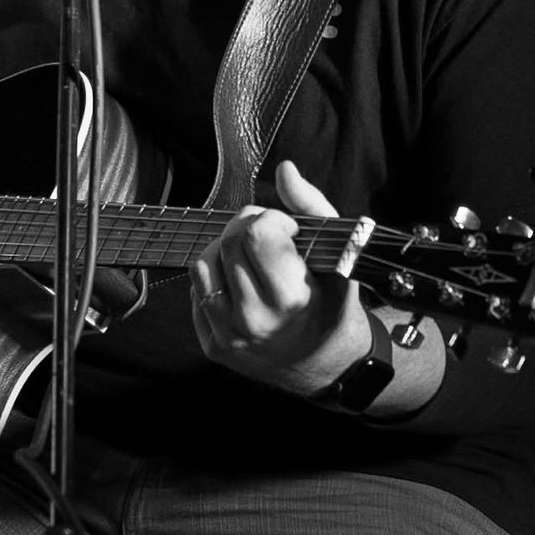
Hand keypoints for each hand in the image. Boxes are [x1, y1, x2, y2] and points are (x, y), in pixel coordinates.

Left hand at [189, 159, 372, 394]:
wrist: (324, 363)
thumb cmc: (332, 305)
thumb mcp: (338, 256)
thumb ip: (312, 207)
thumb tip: (284, 171)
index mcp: (290, 298)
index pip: (255, 234)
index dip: (271, 220)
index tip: (287, 229)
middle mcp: (255, 320)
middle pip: (229, 242)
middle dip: (248, 227)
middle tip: (270, 238)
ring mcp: (229, 336)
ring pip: (203, 264)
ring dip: (225, 250)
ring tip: (252, 260)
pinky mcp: (213, 345)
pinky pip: (196, 292)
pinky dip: (215, 279)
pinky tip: (240, 284)